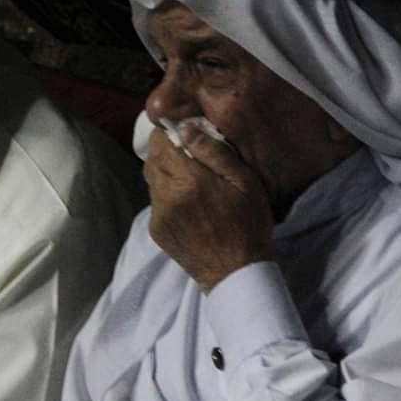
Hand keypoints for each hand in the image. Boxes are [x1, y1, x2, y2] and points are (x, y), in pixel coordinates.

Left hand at [143, 124, 272, 292]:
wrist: (237, 273)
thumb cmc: (249, 224)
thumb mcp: (244, 182)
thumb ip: (213, 152)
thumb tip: (185, 127)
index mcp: (189, 180)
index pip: (161, 142)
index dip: (169, 133)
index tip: (183, 133)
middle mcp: (167, 195)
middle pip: (152, 158)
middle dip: (166, 151)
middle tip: (189, 154)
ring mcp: (158, 215)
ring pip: (151, 179)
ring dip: (165, 172)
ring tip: (191, 179)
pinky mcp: (156, 230)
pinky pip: (154, 200)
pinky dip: (166, 194)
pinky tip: (188, 202)